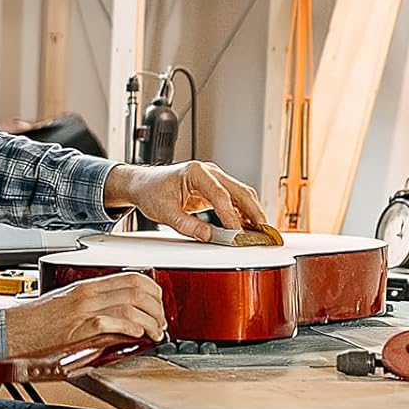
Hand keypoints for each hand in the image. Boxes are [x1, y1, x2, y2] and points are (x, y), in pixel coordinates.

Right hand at [5, 273, 165, 357]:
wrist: (11, 332)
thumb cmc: (35, 323)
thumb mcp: (66, 306)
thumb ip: (92, 306)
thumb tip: (118, 316)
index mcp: (86, 287)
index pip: (131, 278)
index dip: (153, 291)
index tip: (158, 305)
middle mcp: (87, 294)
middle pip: (137, 289)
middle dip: (157, 306)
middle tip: (161, 323)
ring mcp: (84, 310)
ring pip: (131, 304)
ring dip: (150, 321)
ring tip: (154, 333)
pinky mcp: (79, 329)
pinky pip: (113, 322)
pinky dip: (131, 328)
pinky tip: (138, 335)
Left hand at [105, 160, 268, 240]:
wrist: (143, 185)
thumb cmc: (151, 192)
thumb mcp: (165, 213)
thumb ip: (188, 226)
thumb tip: (210, 237)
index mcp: (196, 172)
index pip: (220, 195)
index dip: (230, 216)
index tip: (237, 233)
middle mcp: (208, 172)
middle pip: (239, 191)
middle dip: (254, 212)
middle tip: (264, 231)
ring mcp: (213, 179)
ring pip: (241, 194)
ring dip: (252, 212)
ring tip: (262, 231)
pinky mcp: (214, 188)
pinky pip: (234, 200)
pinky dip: (243, 213)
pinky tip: (250, 226)